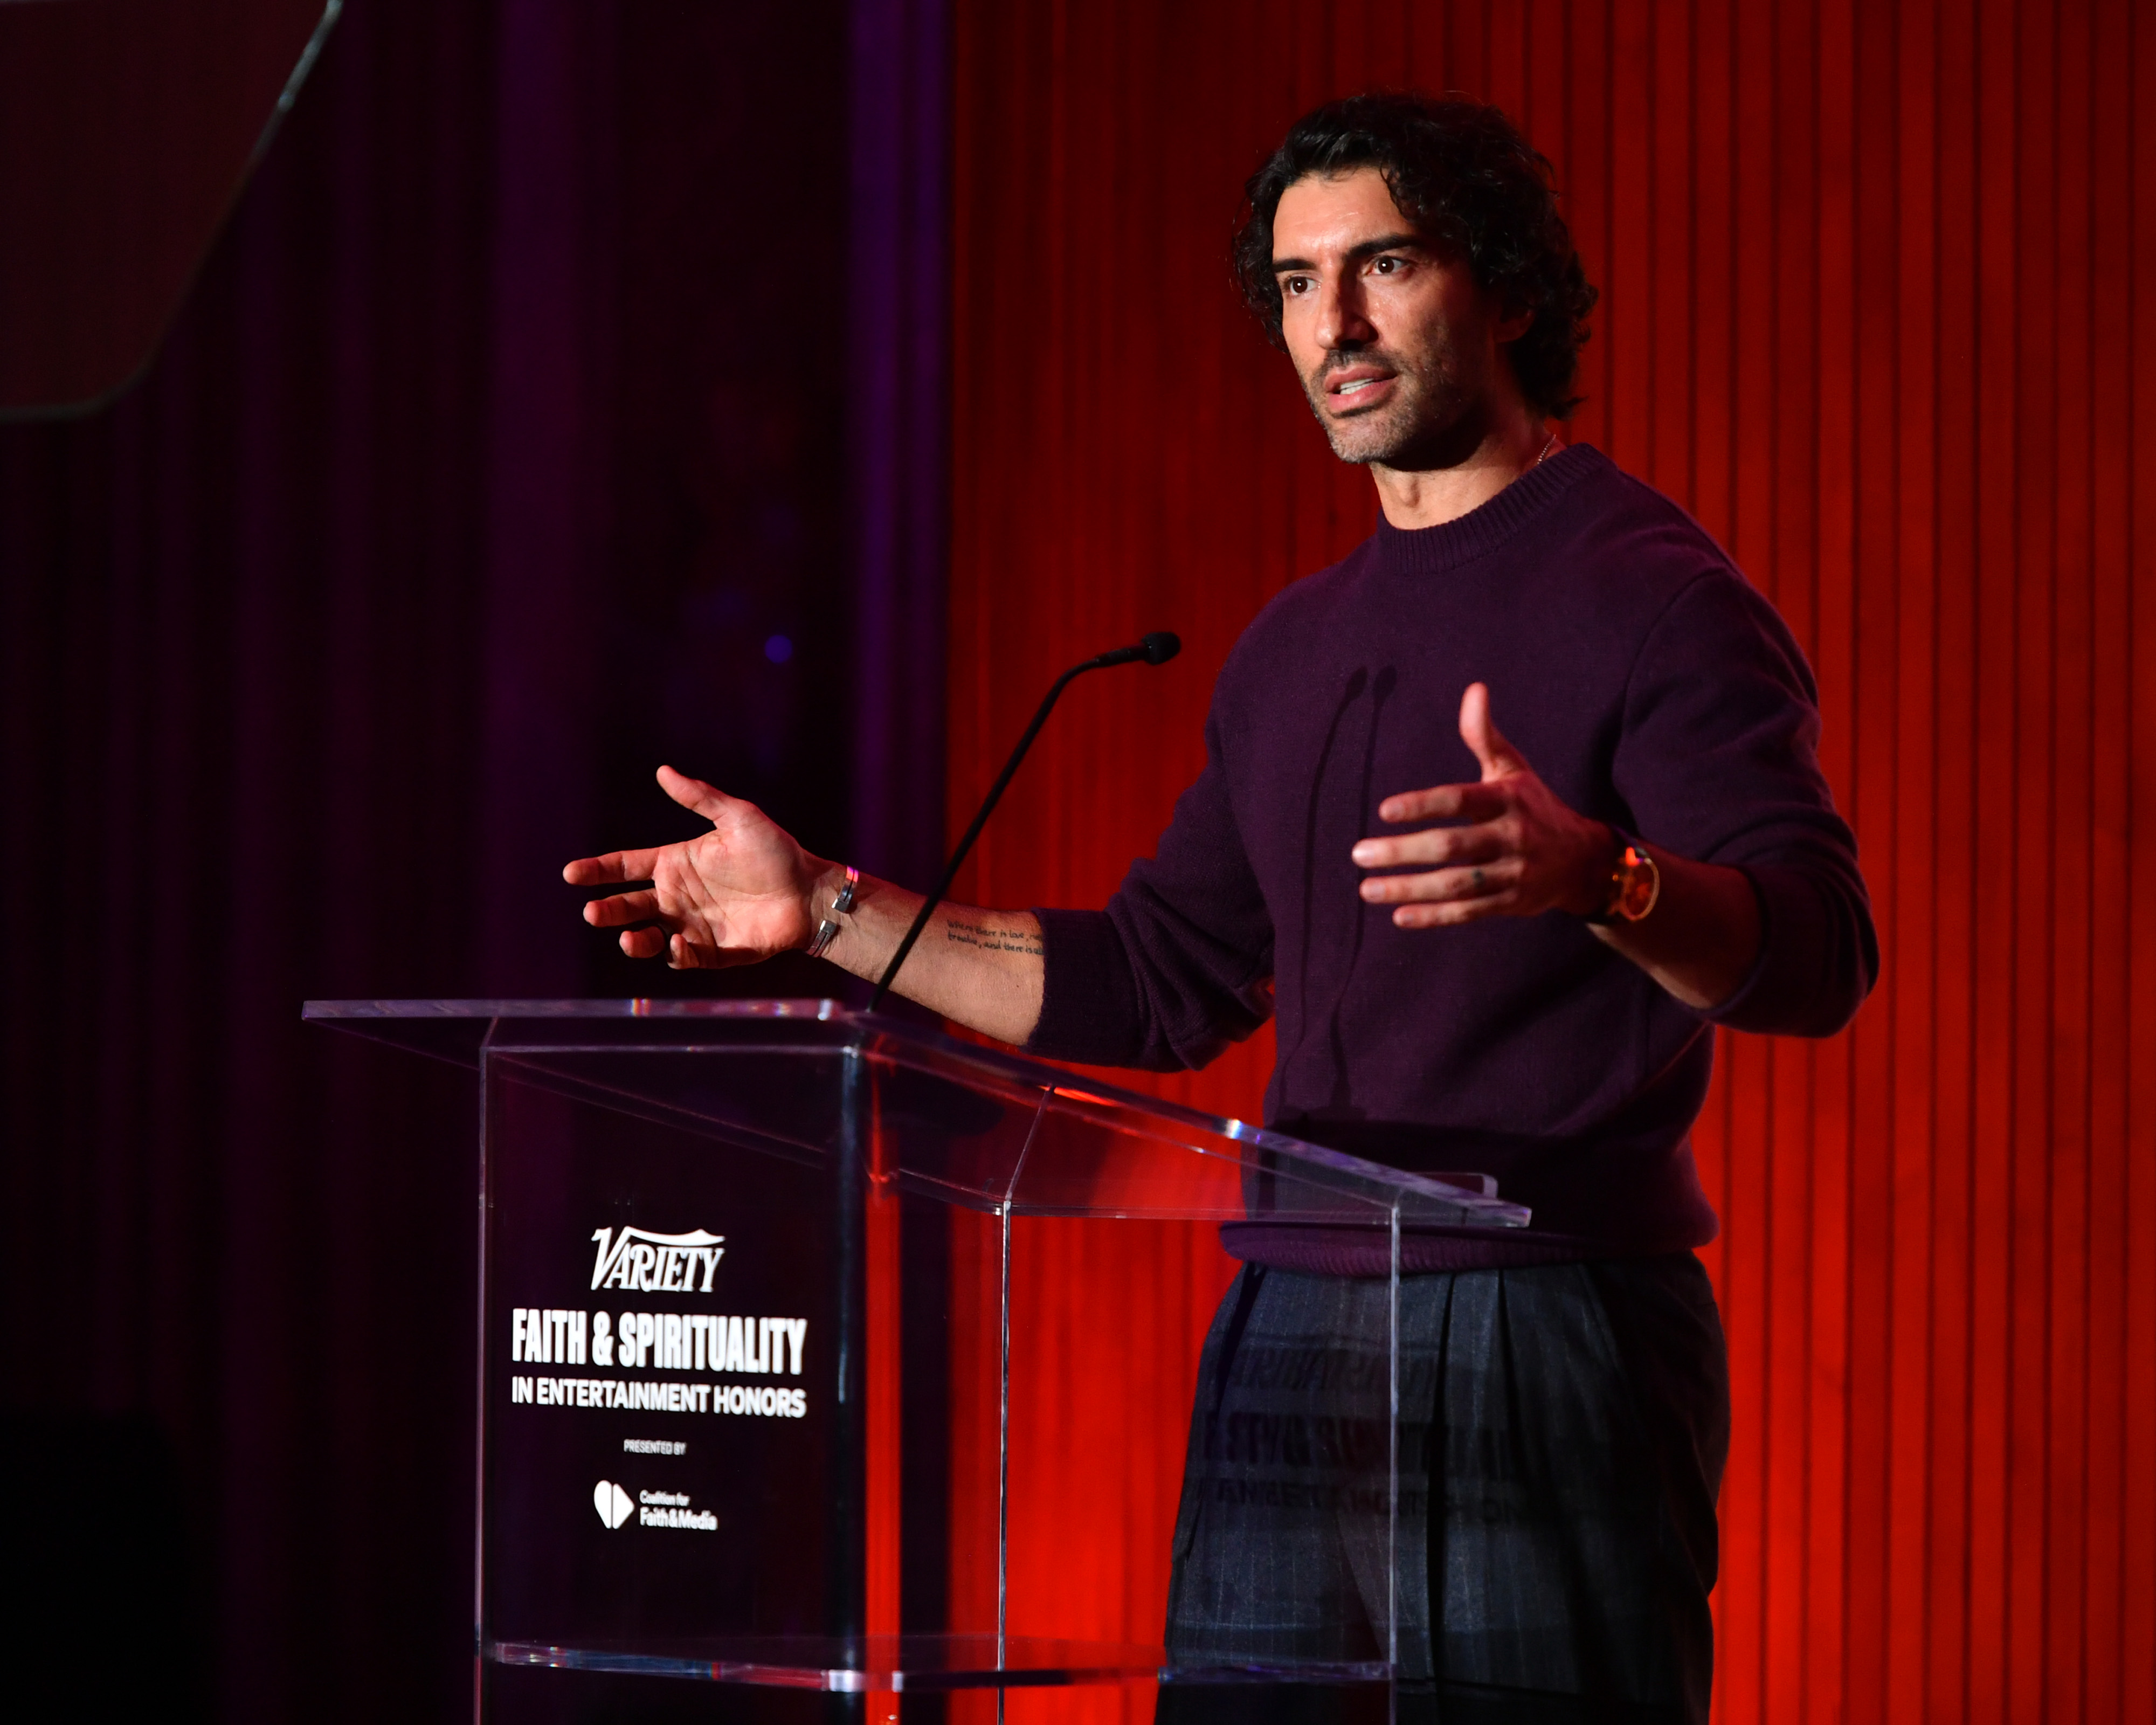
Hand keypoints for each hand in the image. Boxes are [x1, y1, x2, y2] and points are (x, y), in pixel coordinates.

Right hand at [563, 766, 828, 967]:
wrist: (810, 891)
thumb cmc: (775, 852)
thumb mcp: (738, 817)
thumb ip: (700, 798)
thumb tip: (662, 770)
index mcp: (675, 864)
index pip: (626, 866)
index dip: (598, 870)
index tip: (572, 873)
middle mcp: (677, 897)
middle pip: (629, 906)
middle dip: (607, 911)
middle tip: (593, 913)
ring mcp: (693, 926)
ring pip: (649, 938)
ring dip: (633, 940)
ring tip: (628, 937)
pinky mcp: (714, 952)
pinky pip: (686, 958)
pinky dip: (677, 954)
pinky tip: (677, 943)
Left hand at [1350, 682, 1609, 926]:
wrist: (1582, 861)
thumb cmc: (1534, 807)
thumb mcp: (1513, 769)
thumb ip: (1485, 735)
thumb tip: (1475, 688)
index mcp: (1507, 800)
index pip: (1460, 801)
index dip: (1423, 805)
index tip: (1385, 810)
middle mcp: (1511, 838)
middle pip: (1451, 846)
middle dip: (1402, 852)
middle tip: (1359, 853)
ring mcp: (1511, 874)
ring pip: (1454, 885)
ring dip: (1408, 889)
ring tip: (1366, 889)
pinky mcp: (1509, 904)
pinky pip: (1467, 912)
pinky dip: (1433, 916)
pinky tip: (1399, 915)